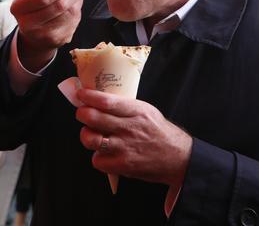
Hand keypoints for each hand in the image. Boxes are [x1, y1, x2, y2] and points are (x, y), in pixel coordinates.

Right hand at [10, 0, 83, 71]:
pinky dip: (78, 10)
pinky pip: (73, 22)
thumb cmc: (36, 6)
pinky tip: (76, 4)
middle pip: (58, 5)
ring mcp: (43, 35)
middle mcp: (28, 25)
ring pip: (69, 13)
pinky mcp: (57, 41)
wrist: (35, 33)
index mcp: (19, 8)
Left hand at [76, 88, 191, 187]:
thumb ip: (125, 107)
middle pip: (93, 118)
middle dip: (82, 114)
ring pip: (91, 139)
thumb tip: (100, 101)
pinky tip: (104, 153)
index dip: (88, 97)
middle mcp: (129, 128)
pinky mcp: (123, 165)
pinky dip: (97, 156)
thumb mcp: (146, 111)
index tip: (81, 94)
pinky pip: (97, 160)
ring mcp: (124, 147)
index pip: (106, 101)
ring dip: (86, 135)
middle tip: (82, 113)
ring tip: (90, 134)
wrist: (177, 157)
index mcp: (136, 111)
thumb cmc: (160, 132)